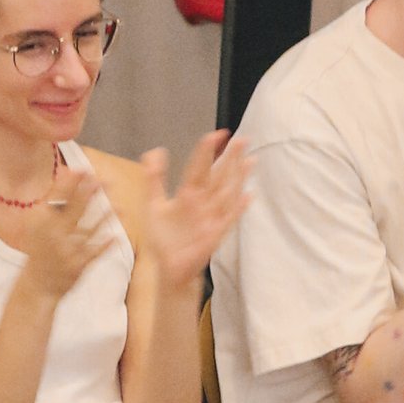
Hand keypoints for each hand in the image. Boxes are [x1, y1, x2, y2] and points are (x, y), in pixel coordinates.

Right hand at [15, 166, 120, 301]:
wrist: (37, 285)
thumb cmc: (41, 248)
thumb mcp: (38, 223)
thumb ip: (54, 198)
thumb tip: (67, 170)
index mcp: (39, 221)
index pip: (55, 198)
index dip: (69, 183)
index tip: (82, 169)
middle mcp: (51, 234)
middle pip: (73, 210)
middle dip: (88, 195)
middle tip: (103, 179)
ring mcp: (65, 250)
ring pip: (88, 231)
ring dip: (103, 219)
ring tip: (119, 208)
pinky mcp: (77, 266)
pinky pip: (94, 253)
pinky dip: (104, 246)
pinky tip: (116, 237)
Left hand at [138, 133, 248, 291]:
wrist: (168, 267)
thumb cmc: (164, 237)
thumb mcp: (154, 204)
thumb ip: (154, 178)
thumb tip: (156, 150)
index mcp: (188, 194)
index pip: (200, 168)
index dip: (207, 152)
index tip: (217, 134)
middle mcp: (203, 203)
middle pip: (219, 176)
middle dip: (230, 158)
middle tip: (243, 139)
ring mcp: (212, 217)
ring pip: (227, 192)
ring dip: (239, 177)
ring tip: (250, 160)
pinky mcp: (215, 234)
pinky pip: (229, 218)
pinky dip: (239, 208)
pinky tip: (248, 196)